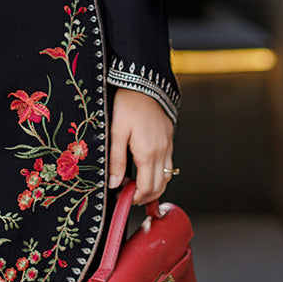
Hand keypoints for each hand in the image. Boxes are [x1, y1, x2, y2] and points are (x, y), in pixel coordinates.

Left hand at [108, 88, 173, 204]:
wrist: (144, 83)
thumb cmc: (128, 104)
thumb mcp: (116, 132)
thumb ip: (116, 160)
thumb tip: (113, 183)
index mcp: (148, 153)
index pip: (147, 188)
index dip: (136, 198)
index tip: (123, 198)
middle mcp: (162, 152)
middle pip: (160, 186)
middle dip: (146, 197)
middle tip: (129, 196)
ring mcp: (168, 145)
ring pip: (167, 176)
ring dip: (154, 186)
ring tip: (137, 185)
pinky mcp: (169, 137)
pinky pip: (168, 162)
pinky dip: (159, 172)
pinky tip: (146, 167)